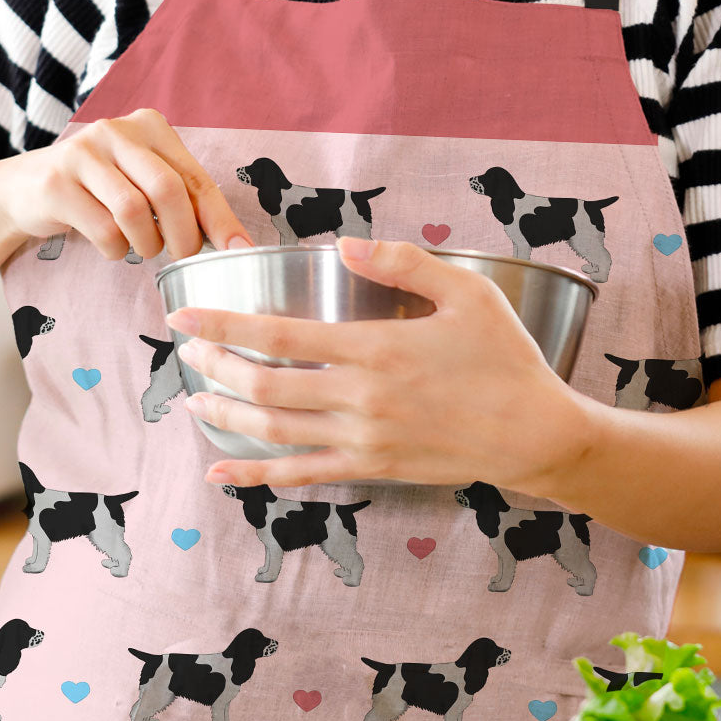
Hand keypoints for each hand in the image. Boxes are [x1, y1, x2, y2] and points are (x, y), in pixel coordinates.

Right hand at [0, 107, 254, 260]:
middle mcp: (117, 131)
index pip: (195, 177)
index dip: (220, 218)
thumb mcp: (141, 180)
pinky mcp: (56, 183)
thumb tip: (235, 241)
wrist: (23, 189)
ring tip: (142, 250)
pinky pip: (103, 229)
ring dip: (146, 244)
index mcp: (149, 126)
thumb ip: (182, 198)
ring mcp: (83, 153)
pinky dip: (115, 249)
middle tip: (182, 257)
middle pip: (168, 190)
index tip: (239, 250)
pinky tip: (111, 246)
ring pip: (134, 211)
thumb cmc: (98, 190)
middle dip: (184, 235)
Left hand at [165, 236, 584, 490]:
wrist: (536, 434)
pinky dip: (257, 476)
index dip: (224, 325)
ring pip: (274, 432)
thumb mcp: (467, 292)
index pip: (280, 336)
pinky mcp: (372, 468)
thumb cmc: (505, 357)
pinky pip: (302, 475)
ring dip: (227, 416)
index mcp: (377, 349)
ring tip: (193, 400)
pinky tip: (223, 475)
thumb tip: (344, 243)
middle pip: (265, 385)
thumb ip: (404, 262)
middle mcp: (360, 398)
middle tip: (186, 351)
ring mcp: (363, 440)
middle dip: (215, 367)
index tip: (184, 316)